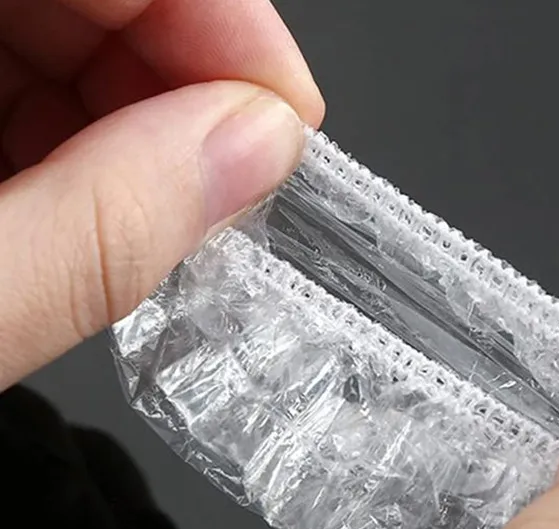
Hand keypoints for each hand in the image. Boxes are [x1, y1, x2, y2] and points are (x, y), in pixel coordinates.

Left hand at [0, 0, 321, 390]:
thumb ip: (102, 233)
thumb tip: (259, 152)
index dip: (218, 13)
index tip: (287, 113)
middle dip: (184, 80)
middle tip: (239, 176)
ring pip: (60, 34)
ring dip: (136, 126)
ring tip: (162, 216)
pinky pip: (18, 83)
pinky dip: (79, 147)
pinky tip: (95, 214)